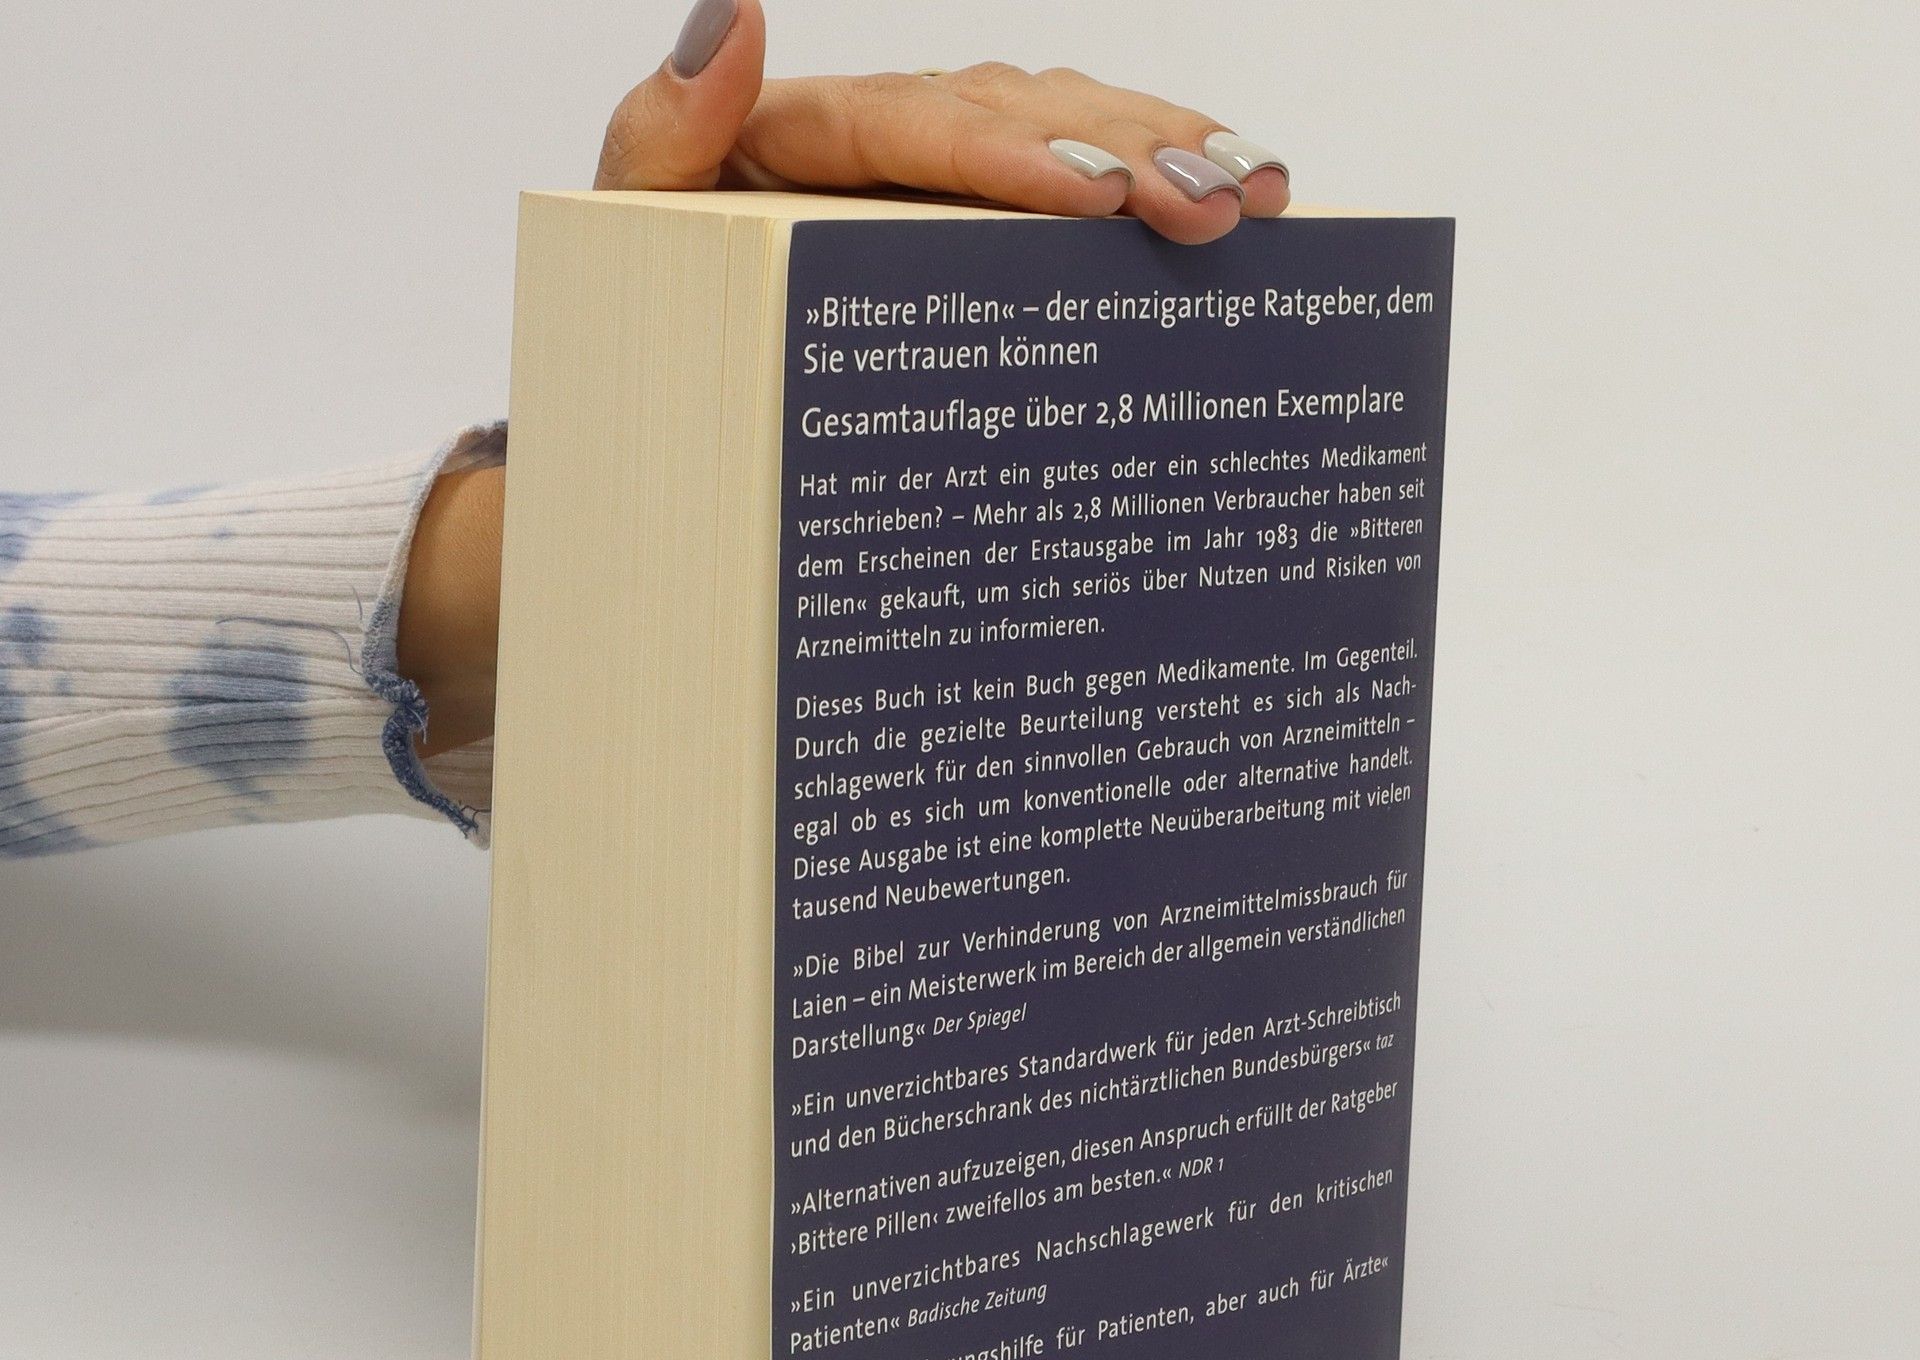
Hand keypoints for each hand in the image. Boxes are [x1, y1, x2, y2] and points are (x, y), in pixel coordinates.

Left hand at [401, 6, 1291, 756]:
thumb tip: (734, 12)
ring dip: (1171, 160)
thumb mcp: (624, 251)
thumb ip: (660, 141)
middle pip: (1022, 114)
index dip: (1015, 155)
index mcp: (797, 143)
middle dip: (1132, 150)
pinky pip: (1069, 215)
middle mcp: (881, 152)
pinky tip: (1241, 230)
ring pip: (1069, 142)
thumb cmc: (633, 349)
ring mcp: (934, 200)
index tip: (1101, 202)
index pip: (919, 125)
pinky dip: (1154, 210)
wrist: (641, 454)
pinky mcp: (973, 254)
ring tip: (1261, 198)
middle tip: (1223, 204)